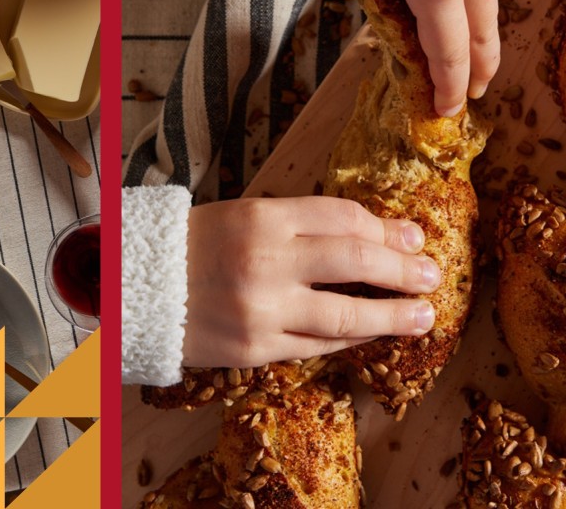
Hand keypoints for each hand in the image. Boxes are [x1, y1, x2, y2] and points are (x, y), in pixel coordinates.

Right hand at [181, 196, 439, 368]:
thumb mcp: (244, 216)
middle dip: (402, 270)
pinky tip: (371, 334)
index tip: (412, 238)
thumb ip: (302, 224)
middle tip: (431, 275)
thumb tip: (374, 235)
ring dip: (391, 316)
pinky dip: (349, 340)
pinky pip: (317, 345)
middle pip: (355, 261)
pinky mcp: (256, 348)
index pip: (343, 218)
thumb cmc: (194, 247)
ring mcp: (262, 309)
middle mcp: (266, 261)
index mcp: (261, 217)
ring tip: (422, 316)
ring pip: (345, 316)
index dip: (385, 228)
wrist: (134, 288)